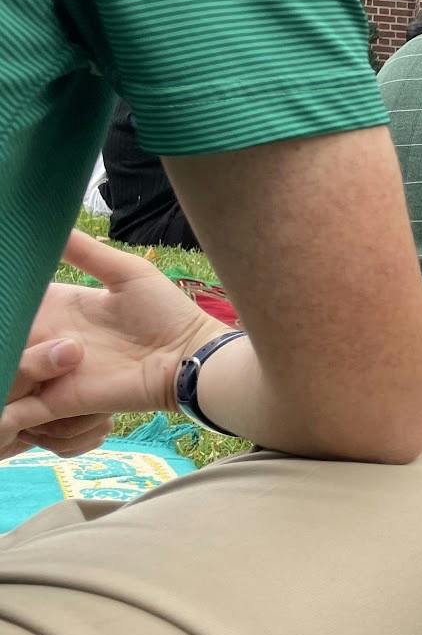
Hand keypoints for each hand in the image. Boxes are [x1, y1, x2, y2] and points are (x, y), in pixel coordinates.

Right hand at [0, 232, 228, 457]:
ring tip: (69, 353)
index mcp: (57, 308)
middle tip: (33, 332)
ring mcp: (48, 375)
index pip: (11, 304)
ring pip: (4, 373)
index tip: (6, 292)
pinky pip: (12, 413)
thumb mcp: (126, 273)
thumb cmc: (166, 313)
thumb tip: (51, 220)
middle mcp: (44, 342)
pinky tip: (21, 398)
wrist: (190, 358)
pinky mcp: (57, 403)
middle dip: (4, 335)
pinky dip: (4, 414)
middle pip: (3, 339)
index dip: (4, 301)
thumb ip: (86, 251)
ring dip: (16, 366)